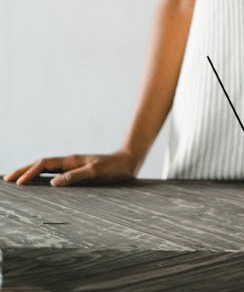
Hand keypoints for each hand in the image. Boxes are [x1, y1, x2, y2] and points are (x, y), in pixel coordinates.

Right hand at [2, 150, 137, 186]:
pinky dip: (43, 176)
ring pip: (46, 168)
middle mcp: (69, 161)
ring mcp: (73, 166)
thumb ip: (76, 176)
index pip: (44, 163)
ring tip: (16, 180)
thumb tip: (53, 183)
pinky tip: (40, 184)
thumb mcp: (96, 172)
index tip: (18, 183)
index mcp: (71, 160)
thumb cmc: (114, 168)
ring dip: (31, 172)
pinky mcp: (78, 172)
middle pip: (41, 163)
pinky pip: (55, 173)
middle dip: (23, 170)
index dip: (29, 172)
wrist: (128, 161)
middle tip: (6, 179)